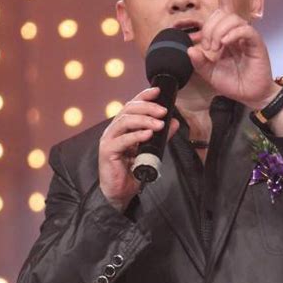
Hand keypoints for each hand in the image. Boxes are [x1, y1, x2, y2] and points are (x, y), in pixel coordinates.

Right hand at [99, 86, 179, 210]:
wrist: (120, 192)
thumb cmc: (132, 170)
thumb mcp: (151, 150)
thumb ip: (161, 136)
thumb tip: (174, 122)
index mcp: (123, 126)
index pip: (132, 105)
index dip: (144, 96)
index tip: (158, 91)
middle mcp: (114, 130)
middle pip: (128, 109)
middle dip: (147, 107)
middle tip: (164, 111)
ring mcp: (109, 139)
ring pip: (125, 121)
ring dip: (144, 120)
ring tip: (159, 124)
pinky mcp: (108, 152)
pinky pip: (122, 140)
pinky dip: (136, 136)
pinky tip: (148, 134)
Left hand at [187, 0, 277, 109]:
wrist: (249, 95)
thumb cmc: (232, 82)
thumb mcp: (210, 73)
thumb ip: (199, 62)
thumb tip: (190, 49)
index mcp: (226, 34)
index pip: (225, 6)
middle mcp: (237, 31)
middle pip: (222, 13)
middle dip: (209, 28)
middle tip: (209, 47)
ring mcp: (247, 36)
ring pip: (232, 19)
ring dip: (218, 33)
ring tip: (217, 49)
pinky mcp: (256, 43)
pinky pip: (244, 30)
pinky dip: (232, 35)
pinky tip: (226, 44)